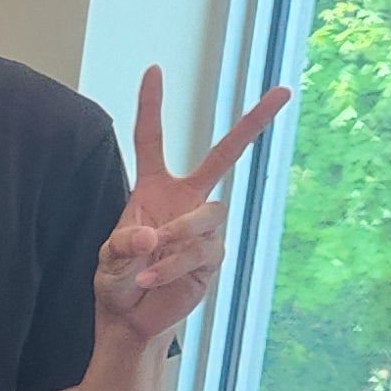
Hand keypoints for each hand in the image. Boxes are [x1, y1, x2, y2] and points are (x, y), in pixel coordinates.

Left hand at [92, 70, 289, 347]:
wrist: (129, 320)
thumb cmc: (116, 282)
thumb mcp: (107, 260)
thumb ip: (124, 245)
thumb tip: (152, 236)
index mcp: (153, 188)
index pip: (152, 139)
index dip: (152, 106)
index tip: (154, 69)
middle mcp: (184, 200)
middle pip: (224, 155)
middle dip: (252, 124)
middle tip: (283, 92)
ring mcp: (203, 228)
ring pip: (208, 214)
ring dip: (178, 236)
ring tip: (148, 260)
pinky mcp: (213, 256)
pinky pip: (201, 252)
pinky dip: (173, 265)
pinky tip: (151, 279)